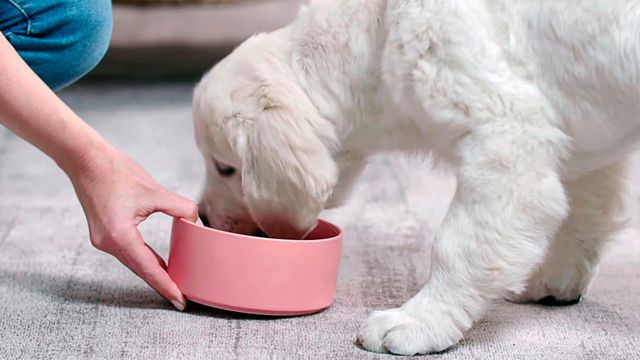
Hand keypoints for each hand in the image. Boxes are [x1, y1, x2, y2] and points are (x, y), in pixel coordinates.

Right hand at [67, 144, 197, 310]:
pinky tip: (157, 264)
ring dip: (153, 272)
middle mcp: (108, 243)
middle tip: (182, 298)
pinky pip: (127, 253)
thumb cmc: (116, 172)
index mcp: (120, 236)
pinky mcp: (103, 234)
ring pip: (133, 263)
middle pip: (140, 270)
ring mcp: (103, 240)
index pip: (148, 268)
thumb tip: (195, 220)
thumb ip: (180, 207)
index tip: (180, 300)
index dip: (166, 285)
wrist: (86, 160)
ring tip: (174, 283)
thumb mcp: (154, 190)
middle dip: (162, 283)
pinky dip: (143, 260)